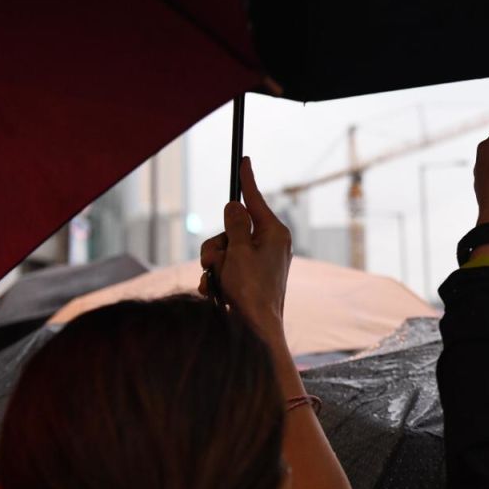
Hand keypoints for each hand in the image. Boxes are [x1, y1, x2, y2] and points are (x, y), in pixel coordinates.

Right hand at [198, 157, 291, 334]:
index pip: (255, 200)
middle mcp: (269, 245)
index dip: (247, 180)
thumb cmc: (252, 290)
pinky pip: (223, 269)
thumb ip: (235, 225)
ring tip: (218, 281)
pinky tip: (216, 292)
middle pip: (230, 229)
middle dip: (216, 244)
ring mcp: (259, 263)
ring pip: (222, 250)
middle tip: (215, 260)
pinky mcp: (249, 279)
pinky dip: (215, 279)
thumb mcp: (240, 251)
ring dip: (213, 264)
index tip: (244, 159)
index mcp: (275, 233)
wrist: (255, 330)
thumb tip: (236, 204)